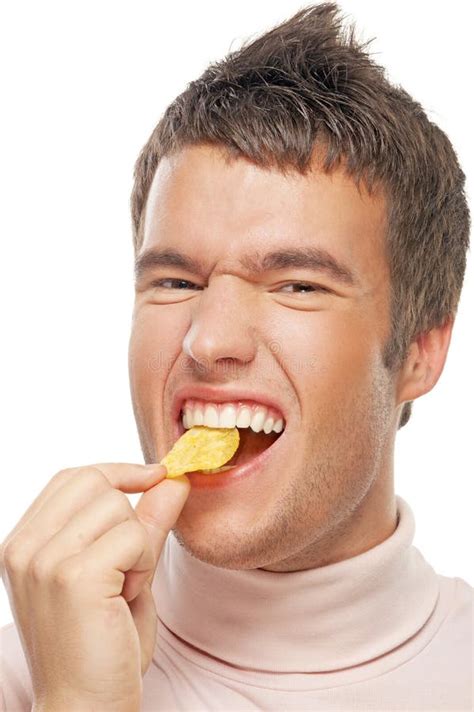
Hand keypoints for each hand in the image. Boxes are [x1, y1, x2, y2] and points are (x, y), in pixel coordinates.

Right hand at [0, 462, 189, 710]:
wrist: (85, 709)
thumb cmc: (102, 645)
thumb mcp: (124, 570)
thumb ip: (144, 522)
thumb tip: (173, 478)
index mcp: (23, 543)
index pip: (72, 477)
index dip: (117, 470)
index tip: (154, 475)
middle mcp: (23, 547)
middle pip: (94, 481)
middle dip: (128, 511)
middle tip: (130, 563)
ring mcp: (43, 560)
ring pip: (117, 506)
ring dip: (137, 544)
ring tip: (123, 588)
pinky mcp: (72, 576)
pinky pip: (133, 536)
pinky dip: (143, 563)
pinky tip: (126, 598)